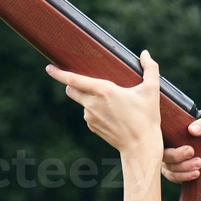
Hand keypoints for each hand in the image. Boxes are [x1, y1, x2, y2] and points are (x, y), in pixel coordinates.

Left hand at [45, 50, 162, 159]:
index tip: (49, 68)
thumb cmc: (147, 118)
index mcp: (103, 91)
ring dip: (90, 99)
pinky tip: (112, 115)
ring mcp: (90, 117)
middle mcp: (92, 104)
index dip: (59, 73)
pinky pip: (89, 114)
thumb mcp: (152, 91)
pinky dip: (96, 111)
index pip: (74, 80)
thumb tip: (144, 53)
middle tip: (83, 81)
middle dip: (72, 84)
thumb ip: (150, 68)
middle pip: (71, 90)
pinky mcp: (92, 127)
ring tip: (112, 103)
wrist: (140, 146)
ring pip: (83, 102)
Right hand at [162, 116, 200, 183]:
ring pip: (167, 166)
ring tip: (200, 164)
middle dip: (176, 155)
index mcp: (176, 135)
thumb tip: (192, 129)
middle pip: (162, 153)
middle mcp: (170, 148)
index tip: (185, 145)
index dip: (163, 140)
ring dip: (183, 166)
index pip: (161, 136)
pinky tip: (196, 173)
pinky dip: (183, 175)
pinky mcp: (176, 175)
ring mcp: (171, 162)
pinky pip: (172, 176)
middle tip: (192, 152)